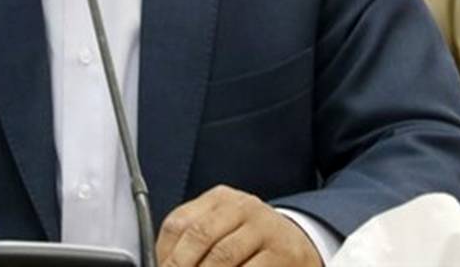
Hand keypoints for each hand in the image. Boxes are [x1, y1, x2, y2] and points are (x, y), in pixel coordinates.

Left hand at [155, 185, 321, 266]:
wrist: (298, 245)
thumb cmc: (250, 242)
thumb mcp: (222, 231)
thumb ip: (193, 243)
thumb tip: (162, 264)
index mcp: (220, 199)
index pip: (179, 222)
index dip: (164, 254)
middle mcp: (242, 206)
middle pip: (199, 235)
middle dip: (181, 266)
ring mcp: (264, 227)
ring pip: (222, 256)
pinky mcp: (282, 252)